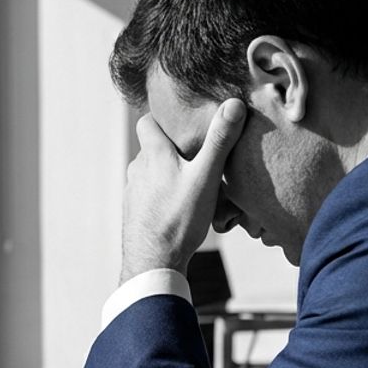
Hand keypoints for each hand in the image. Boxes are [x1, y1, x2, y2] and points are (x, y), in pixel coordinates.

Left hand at [121, 99, 245, 281]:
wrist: (153, 263)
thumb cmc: (179, 219)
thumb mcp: (206, 177)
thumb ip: (220, 141)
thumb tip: (235, 104)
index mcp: (152, 154)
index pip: (147, 121)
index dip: (162, 119)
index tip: (181, 124)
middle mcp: (137, 170)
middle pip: (152, 149)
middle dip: (171, 150)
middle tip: (196, 157)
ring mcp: (132, 193)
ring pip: (150, 174)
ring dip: (167, 175)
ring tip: (190, 186)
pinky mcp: (133, 213)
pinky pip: (148, 196)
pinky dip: (161, 197)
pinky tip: (178, 210)